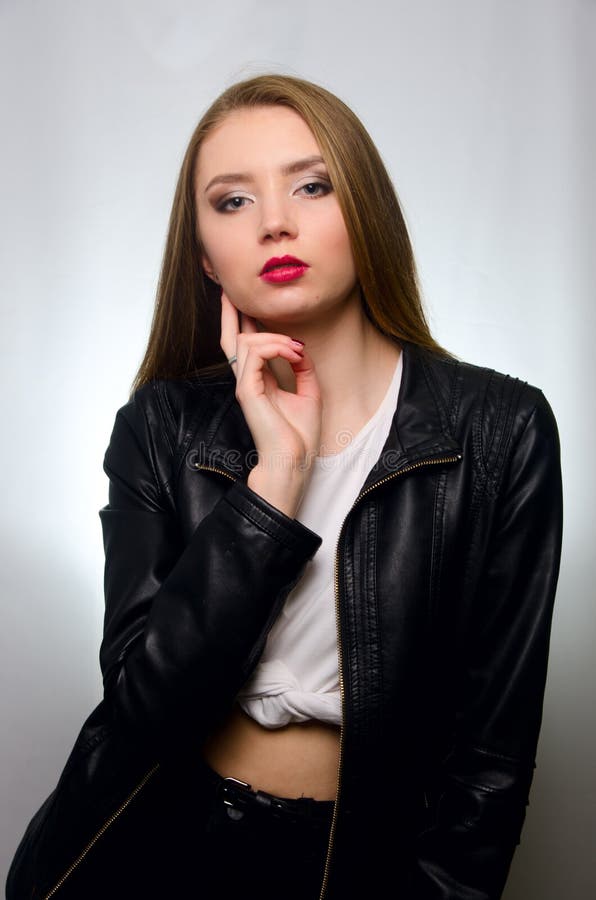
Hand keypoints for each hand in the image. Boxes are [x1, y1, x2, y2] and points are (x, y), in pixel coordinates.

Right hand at [220, 292, 321, 515]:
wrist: (293, 461)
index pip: (246, 343)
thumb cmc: (300, 434)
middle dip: (231, 311)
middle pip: (231, 336)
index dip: (244, 320)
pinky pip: (254, 352)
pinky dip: (276, 347)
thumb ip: (302, 366)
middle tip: (230, 289)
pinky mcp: (247, 391)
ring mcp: (245, 384)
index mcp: (259, 380)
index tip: (243, 300)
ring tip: (296, 350)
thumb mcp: (309, 391)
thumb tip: (299, 345)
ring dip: (275, 336)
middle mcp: (248, 379)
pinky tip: (294, 354)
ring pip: (246, 339)